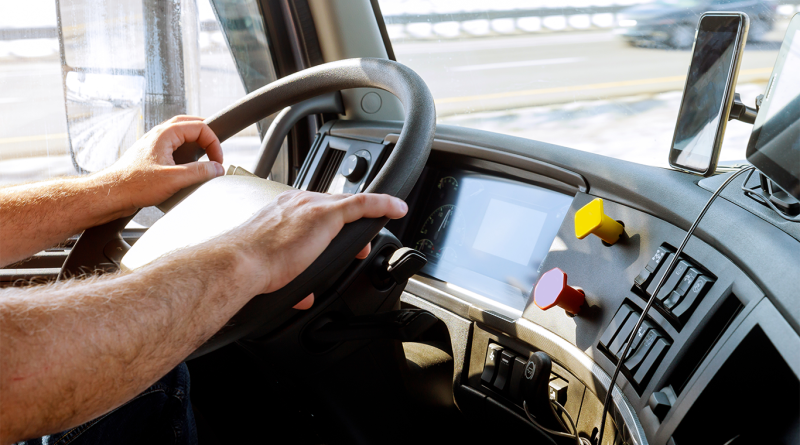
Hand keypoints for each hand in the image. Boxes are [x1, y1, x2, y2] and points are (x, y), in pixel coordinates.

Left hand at [100, 116, 223, 213]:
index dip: (213, 143)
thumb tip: (217, 169)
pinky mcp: (151, 156)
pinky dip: (185, 151)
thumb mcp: (173, 179)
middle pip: (190, 124)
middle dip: (206, 136)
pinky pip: (173, 146)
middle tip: (216, 151)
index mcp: (165, 134)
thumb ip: (199, 172)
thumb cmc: (134, 185)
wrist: (111, 194)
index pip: (200, 127)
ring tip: (205, 155)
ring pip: (180, 134)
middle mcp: (158, 135)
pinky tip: (187, 166)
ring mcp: (154, 145)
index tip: (217, 161)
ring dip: (195, 142)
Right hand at [229, 190, 407, 298]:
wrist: (242, 263)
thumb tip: (304, 296)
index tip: (332, 239)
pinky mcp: (327, 213)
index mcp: (281, 211)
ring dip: (364, 220)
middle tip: (357, 248)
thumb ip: (293, 281)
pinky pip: (363, 203)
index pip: (313, 211)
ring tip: (375, 235)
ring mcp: (313, 206)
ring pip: (349, 205)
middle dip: (347, 226)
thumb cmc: (249, 267)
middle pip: (334, 207)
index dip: (328, 225)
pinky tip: (397, 209)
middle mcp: (297, 202)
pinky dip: (383, 204)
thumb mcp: (275, 272)